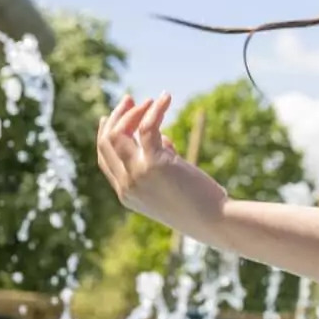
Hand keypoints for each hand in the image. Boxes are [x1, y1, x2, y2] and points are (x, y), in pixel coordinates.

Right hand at [95, 91, 225, 232]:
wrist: (214, 220)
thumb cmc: (199, 203)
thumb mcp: (171, 183)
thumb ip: (160, 162)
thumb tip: (164, 139)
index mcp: (127, 193)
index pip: (105, 159)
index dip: (106, 134)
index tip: (112, 116)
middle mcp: (126, 185)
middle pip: (107, 143)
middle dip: (116, 117)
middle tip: (130, 99)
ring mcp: (137, 175)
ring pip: (119, 134)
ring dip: (132, 112)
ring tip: (149, 100)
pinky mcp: (155, 164)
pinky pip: (146, 127)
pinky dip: (155, 110)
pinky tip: (166, 98)